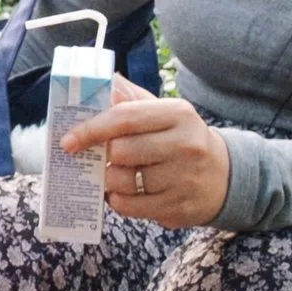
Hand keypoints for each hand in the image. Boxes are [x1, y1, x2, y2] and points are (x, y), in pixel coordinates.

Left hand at [58, 73, 231, 229]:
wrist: (223, 177)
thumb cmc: (181, 139)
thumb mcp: (164, 112)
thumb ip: (131, 99)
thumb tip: (101, 83)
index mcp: (178, 114)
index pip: (125, 118)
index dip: (91, 129)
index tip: (68, 140)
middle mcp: (185, 145)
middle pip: (121, 151)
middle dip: (102, 156)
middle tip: (98, 157)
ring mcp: (183, 179)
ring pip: (123, 181)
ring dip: (108, 180)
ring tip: (111, 174)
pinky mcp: (178, 207)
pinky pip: (130, 206)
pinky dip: (117, 200)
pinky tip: (120, 193)